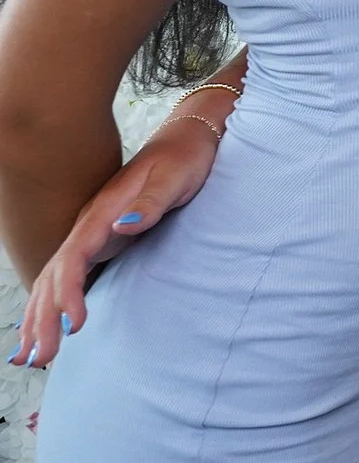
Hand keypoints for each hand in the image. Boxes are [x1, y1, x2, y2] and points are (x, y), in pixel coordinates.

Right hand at [9, 119, 218, 368]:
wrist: (187, 140)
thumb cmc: (185, 159)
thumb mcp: (175, 177)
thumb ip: (151, 202)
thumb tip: (123, 226)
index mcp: (102, 212)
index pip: (74, 259)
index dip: (69, 294)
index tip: (74, 325)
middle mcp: (89, 225)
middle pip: (55, 277)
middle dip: (44, 318)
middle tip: (42, 359)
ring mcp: (91, 233)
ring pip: (53, 280)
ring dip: (40, 317)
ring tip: (31, 356)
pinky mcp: (100, 240)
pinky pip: (66, 277)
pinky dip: (50, 303)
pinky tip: (43, 327)